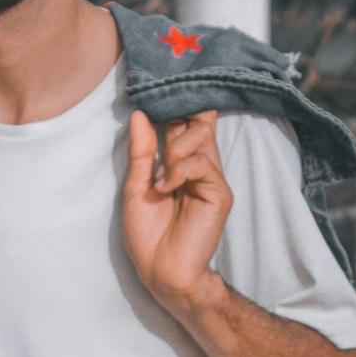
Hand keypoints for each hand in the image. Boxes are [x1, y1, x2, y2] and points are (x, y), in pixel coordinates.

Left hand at [121, 109, 232, 309]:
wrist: (160, 272)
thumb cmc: (147, 235)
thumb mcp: (136, 187)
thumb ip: (142, 152)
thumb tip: (139, 114)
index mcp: (179, 164)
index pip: (186, 123)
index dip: (180, 103)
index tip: (166, 84)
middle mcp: (199, 167)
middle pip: (198, 122)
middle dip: (181, 113)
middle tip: (164, 110)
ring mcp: (211, 180)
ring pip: (201, 139)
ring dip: (175, 150)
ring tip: (159, 178)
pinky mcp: (219, 194)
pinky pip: (203, 165)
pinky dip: (180, 171)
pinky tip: (166, 188)